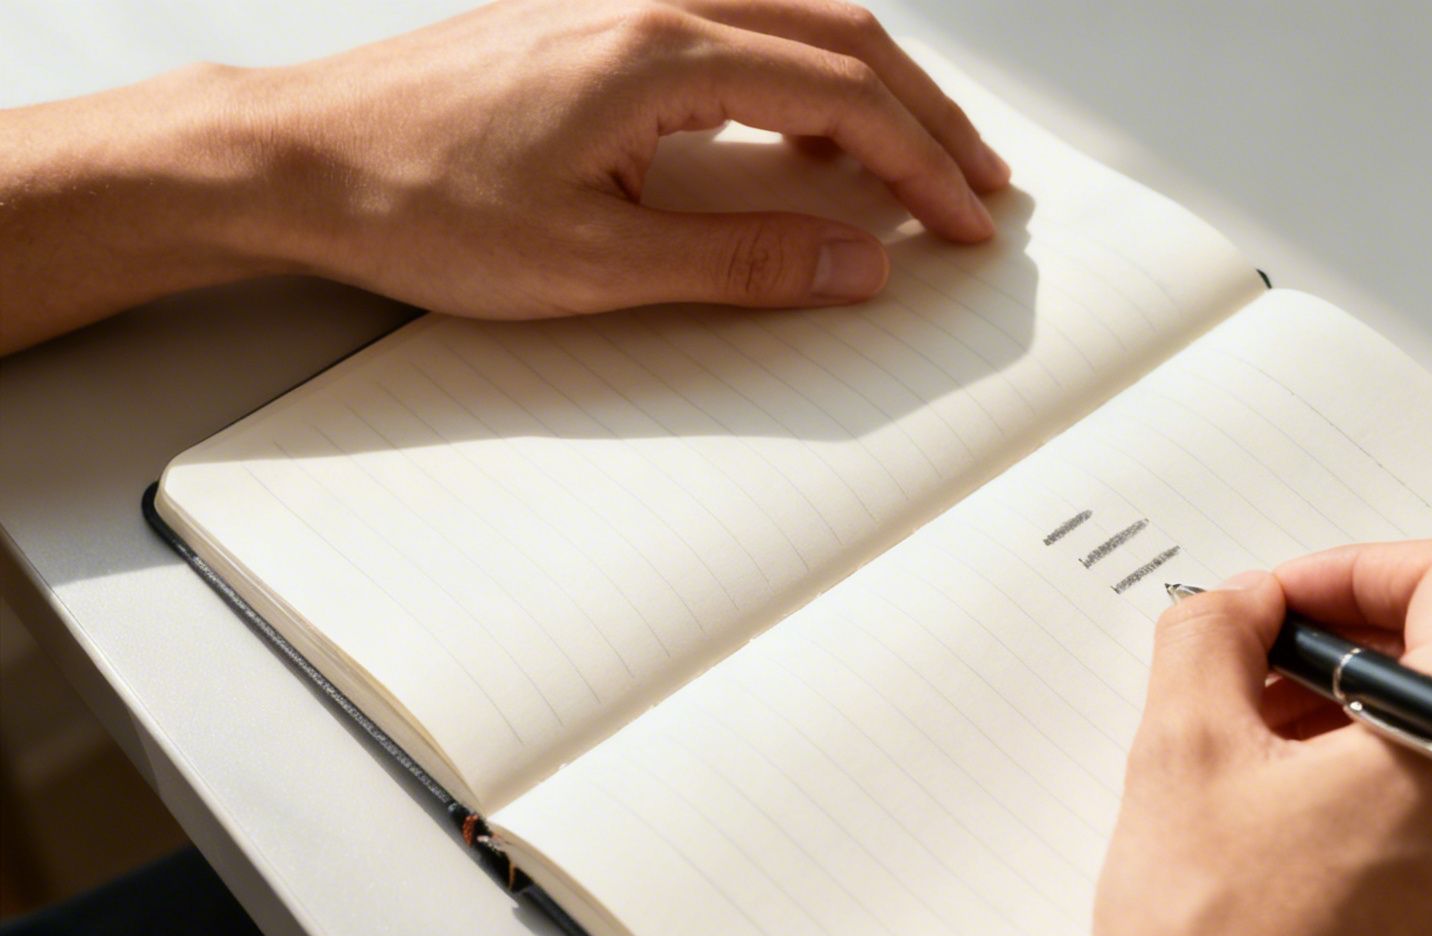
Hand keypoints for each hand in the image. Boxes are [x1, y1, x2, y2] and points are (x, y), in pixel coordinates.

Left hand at [0, 0, 1006, 353]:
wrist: (300, 159)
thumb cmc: (418, 200)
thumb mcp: (597, 262)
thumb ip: (746, 260)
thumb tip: (860, 261)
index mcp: (664, 53)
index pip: (844, 98)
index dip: (923, 166)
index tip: (966, 224)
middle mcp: (654, 4)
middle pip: (842, 37)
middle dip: (928, 114)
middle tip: (979, 184)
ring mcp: (623, 4)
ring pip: (796, 18)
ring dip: (874, 82)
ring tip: (920, 149)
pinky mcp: (596, 25)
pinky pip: (741, 24)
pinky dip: (808, 68)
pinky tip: (810, 114)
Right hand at [1038, 540, 1431, 935]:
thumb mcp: (1181, 746)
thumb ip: (1213, 630)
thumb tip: (1239, 607)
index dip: (1357, 566)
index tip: (1287, 605)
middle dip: (1359, 651)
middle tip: (1263, 678)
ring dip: (1373, 734)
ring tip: (1268, 771)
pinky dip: (1396, 814)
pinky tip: (1299, 850)